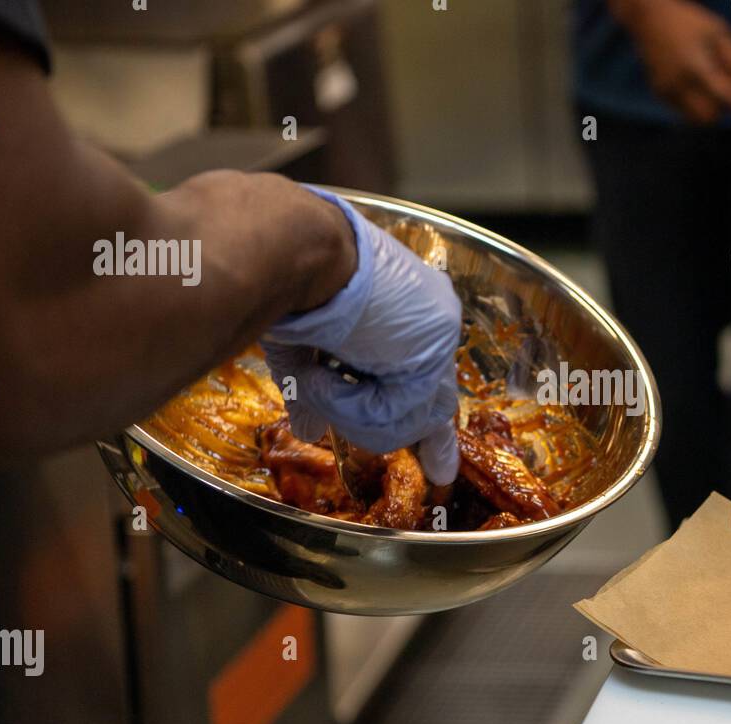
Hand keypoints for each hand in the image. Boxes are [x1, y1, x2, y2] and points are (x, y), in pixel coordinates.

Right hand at [262, 188, 461, 484]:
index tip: (441, 468)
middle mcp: (434, 323)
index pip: (431, 382)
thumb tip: (306, 430)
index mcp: (410, 313)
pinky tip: (321, 372)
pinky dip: (344, 404)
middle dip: (414, 440)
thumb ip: (313, 390)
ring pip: (406, 421)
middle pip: (431, 408)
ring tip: (316, 376)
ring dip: (347, 410)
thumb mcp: (304, 344)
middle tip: (410, 458)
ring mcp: (437, 338)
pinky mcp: (430, 353)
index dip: (432, 430)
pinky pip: (392, 415)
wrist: (293, 247)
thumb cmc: (289, 280)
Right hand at [611, 0, 730, 124]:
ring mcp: (666, 90)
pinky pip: (685, 110)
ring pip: (696, 119)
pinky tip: (694, 79)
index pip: (723, 93)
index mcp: (695, 63)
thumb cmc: (690, 22)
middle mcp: (678, 82)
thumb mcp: (719, 30)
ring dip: (709, 109)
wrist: (648, 18)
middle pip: (710, 116)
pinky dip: (696, 102)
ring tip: (709, 82)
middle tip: (726, 86)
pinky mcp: (660, 93)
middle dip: (723, 109)